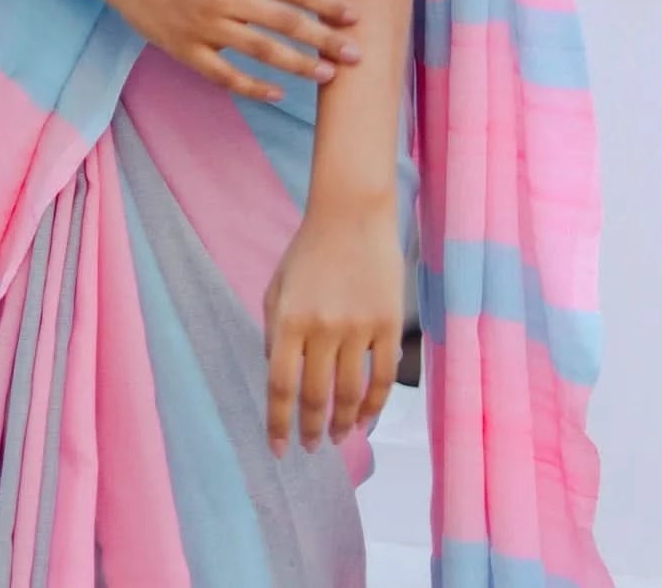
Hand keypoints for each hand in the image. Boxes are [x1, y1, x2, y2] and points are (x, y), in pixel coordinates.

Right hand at [96, 0, 360, 102]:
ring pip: (261, 51)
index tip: (353, 15)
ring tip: (328, 75)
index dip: (326, 2)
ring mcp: (204, 26)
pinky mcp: (186, 51)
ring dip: (299, 66)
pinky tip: (278, 93)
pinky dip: (253, 86)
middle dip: (324, 39)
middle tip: (356, 54)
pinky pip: (225, 75)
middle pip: (284, 22)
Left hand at [262, 201, 402, 455]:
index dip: (278, 423)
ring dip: (343, 423)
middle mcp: (322, 328)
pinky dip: (374, 404)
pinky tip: (365, 418)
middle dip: (312, 429)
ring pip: (350, 393)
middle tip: (312, 446)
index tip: (278, 449)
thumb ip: (273, 332)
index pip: (280, 386)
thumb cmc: (309, 250)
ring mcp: (358, 327)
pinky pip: (383, 376)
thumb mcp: (277, 287)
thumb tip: (278, 377)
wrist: (353, 213)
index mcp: (288, 319)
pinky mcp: (388, 323)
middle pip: (316, 396)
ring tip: (338, 437)